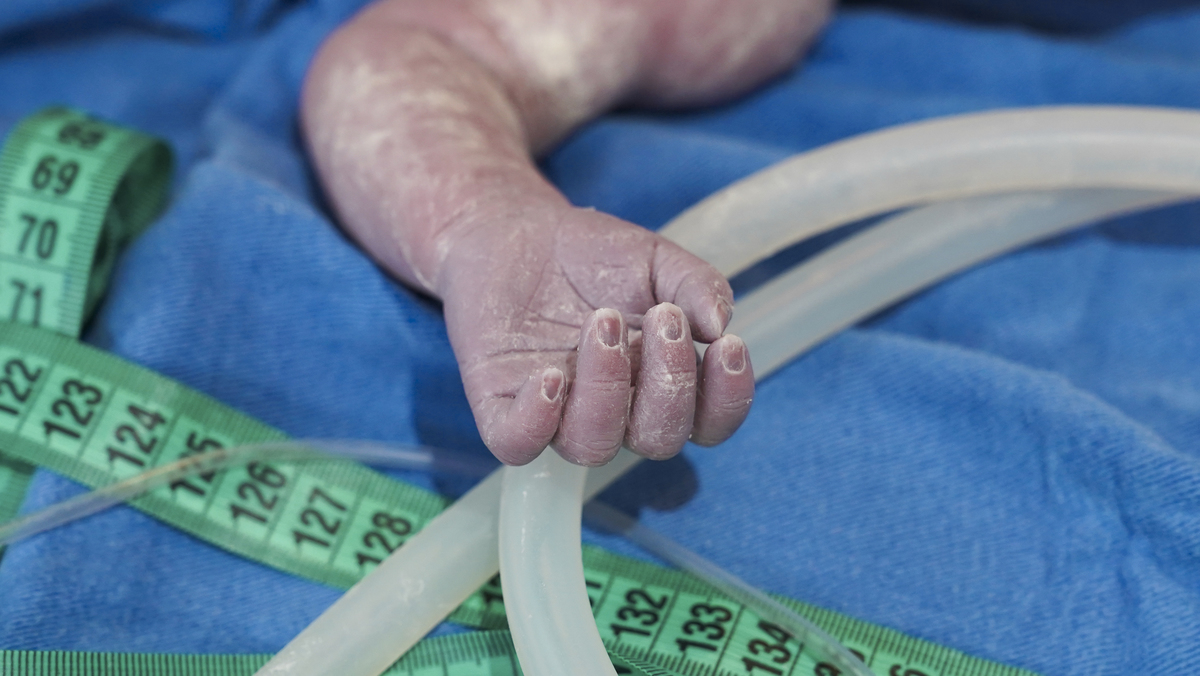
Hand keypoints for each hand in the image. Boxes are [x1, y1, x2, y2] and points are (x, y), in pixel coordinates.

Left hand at [438, 203, 752, 464]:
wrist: (517, 231)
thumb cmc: (592, 255)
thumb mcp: (655, 258)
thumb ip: (695, 284)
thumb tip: (719, 323)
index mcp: (660, 383)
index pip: (707, 423)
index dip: (726, 400)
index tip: (728, 345)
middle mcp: (616, 410)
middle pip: (658, 440)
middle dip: (669, 384)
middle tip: (661, 317)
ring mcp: (559, 414)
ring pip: (592, 446)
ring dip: (606, 390)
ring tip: (601, 323)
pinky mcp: (502, 407)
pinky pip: (518, 444)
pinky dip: (536, 420)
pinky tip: (548, 375)